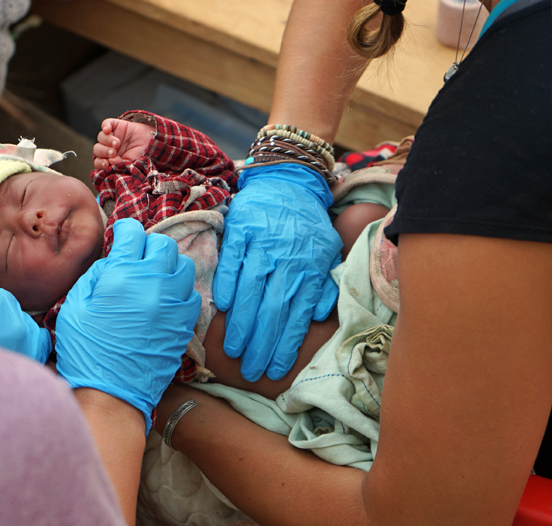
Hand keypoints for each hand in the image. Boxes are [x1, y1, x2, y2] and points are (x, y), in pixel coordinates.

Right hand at [55, 218, 200, 433]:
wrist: (111, 393)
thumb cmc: (85, 350)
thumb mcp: (76, 305)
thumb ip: (96, 275)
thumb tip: (113, 261)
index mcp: (123, 273)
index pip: (133, 232)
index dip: (124, 232)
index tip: (121, 238)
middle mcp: (154, 282)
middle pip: (162, 244)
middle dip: (148, 247)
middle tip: (136, 259)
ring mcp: (174, 303)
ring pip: (183, 266)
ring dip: (168, 267)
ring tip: (154, 279)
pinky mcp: (185, 324)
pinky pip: (192, 295)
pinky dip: (181, 292)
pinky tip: (166, 301)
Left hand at [93, 118, 154, 168]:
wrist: (153, 142)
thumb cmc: (142, 155)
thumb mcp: (131, 163)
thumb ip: (119, 164)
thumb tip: (109, 161)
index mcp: (110, 159)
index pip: (98, 162)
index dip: (99, 163)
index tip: (106, 164)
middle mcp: (109, 148)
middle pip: (97, 149)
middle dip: (104, 152)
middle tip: (113, 152)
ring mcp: (112, 136)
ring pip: (101, 137)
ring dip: (106, 141)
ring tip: (117, 143)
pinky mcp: (116, 125)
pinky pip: (106, 123)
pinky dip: (105, 126)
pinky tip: (107, 130)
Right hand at [213, 164, 341, 381]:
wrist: (287, 182)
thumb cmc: (306, 224)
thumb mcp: (326, 252)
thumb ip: (322, 284)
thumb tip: (318, 314)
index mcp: (309, 268)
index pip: (296, 315)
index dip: (285, 345)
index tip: (275, 369)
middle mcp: (287, 260)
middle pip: (272, 310)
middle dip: (261, 345)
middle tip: (251, 370)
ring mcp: (263, 245)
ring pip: (252, 291)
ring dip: (242, 324)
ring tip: (234, 350)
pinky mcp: (242, 231)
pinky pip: (233, 263)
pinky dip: (228, 285)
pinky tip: (225, 308)